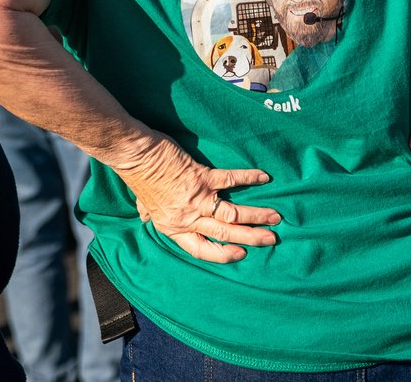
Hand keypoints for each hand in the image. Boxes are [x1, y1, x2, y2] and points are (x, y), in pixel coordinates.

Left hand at [108, 131, 279, 262]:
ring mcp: (196, 198)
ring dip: (256, 216)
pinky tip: (263, 177)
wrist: (135, 155)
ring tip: (275, 217)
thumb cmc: (139, 177)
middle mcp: (187, 217)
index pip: (201, 250)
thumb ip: (150, 214)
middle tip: (271, 239)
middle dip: (251, 238)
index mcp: (173, 227)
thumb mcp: (143, 203)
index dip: (223, 255)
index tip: (242, 253)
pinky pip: (230, 179)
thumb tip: (145, 219)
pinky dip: (248, 178)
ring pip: (232, 213)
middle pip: (225, 234)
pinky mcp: (201, 176)